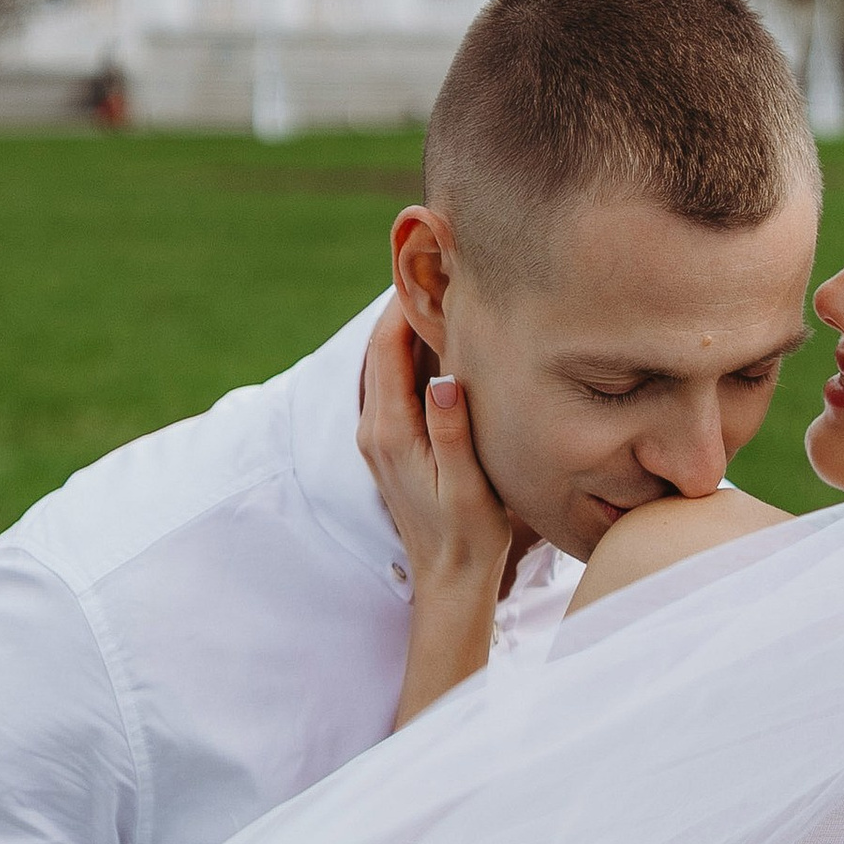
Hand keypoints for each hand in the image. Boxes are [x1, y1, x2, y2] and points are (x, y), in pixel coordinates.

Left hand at [358, 304, 514, 724]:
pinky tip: (438, 342)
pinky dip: (410, 356)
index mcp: (390, 433)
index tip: (424, 264)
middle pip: (380, 350)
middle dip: (402, 306)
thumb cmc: (468, 536)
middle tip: (432, 262)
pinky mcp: (391, 445)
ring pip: (385, 365)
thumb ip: (452, 433)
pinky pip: (394, 385)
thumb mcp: (468, 487)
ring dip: (406, 329)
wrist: (449, 581)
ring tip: (436, 290)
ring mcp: (379, 438)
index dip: (400, 304)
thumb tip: (443, 381)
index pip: (385, 349)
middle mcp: (374, 430)